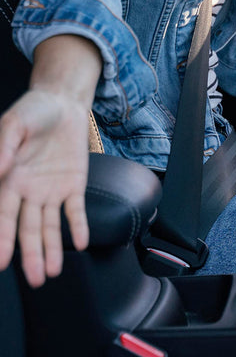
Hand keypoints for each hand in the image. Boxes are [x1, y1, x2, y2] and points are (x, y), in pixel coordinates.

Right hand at [0, 90, 89, 286]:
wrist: (62, 103)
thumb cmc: (32, 112)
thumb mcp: (14, 125)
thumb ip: (5, 147)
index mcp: (8, 180)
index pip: (3, 215)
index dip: (2, 238)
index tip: (1, 261)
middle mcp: (27, 192)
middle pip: (27, 229)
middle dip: (29, 255)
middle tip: (34, 279)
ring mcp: (51, 190)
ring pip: (49, 226)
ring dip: (50, 249)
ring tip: (51, 273)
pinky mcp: (74, 184)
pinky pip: (75, 209)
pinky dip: (78, 226)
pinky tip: (80, 243)